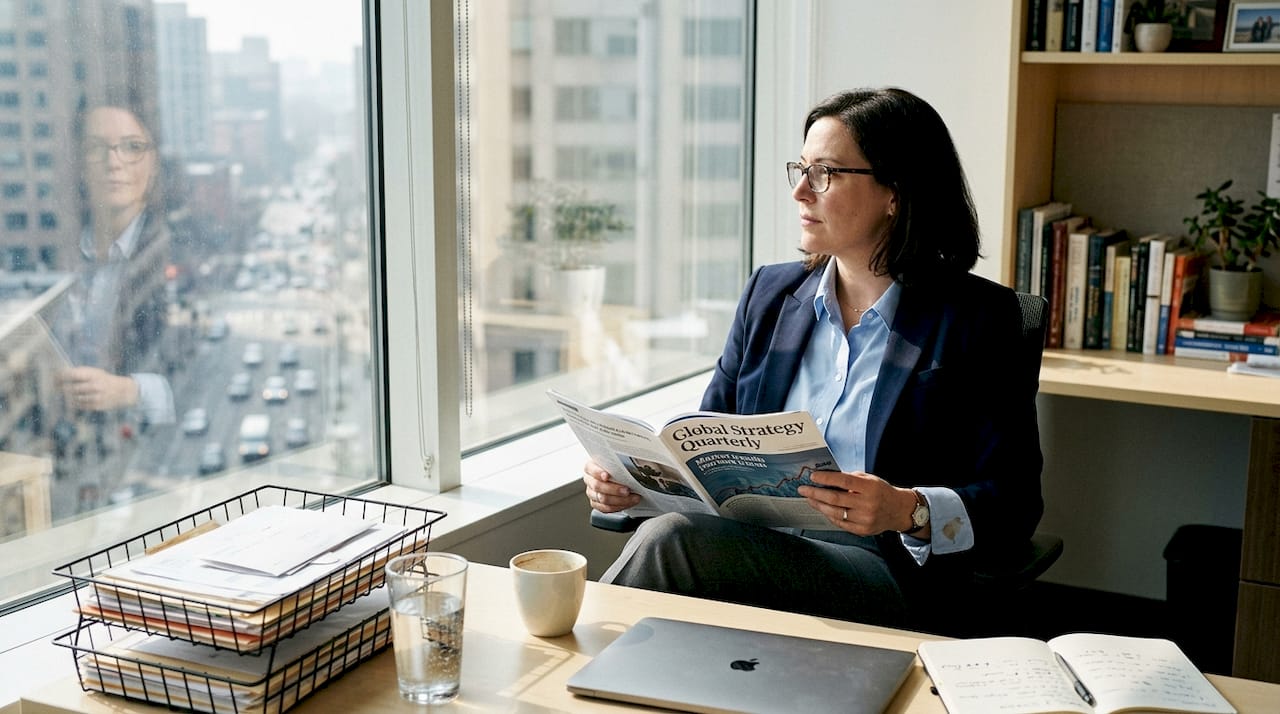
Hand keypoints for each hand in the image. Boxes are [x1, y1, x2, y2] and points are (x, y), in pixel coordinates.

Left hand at [59, 367, 138, 411]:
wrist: (122, 391)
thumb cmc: (104, 380)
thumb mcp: (95, 372)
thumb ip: (80, 374)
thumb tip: (58, 376)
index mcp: (93, 375)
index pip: (72, 375)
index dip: (61, 377)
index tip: (54, 379)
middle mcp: (95, 386)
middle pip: (71, 388)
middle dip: (62, 388)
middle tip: (56, 388)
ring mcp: (96, 397)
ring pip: (74, 398)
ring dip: (68, 396)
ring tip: (67, 394)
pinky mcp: (97, 406)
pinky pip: (80, 405)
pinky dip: (75, 403)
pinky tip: (75, 400)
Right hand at [582, 459, 640, 512]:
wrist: (617, 476)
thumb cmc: (616, 467)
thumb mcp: (616, 460)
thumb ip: (618, 461)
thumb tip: (632, 460)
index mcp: (590, 467)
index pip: (590, 469)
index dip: (598, 473)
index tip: (607, 476)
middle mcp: (589, 480)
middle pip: (597, 486)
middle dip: (614, 489)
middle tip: (627, 490)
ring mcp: (592, 493)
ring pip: (603, 499)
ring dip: (620, 500)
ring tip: (633, 497)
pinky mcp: (596, 504)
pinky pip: (606, 508)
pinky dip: (619, 506)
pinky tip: (629, 503)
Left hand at [797, 470, 916, 535]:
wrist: (898, 510)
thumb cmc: (880, 491)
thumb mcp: (869, 479)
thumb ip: (850, 479)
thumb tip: (826, 477)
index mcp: (870, 488)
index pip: (844, 481)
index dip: (826, 478)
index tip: (813, 476)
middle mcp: (867, 504)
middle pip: (835, 499)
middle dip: (816, 493)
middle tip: (803, 489)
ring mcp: (865, 519)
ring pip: (835, 512)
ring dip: (819, 505)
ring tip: (809, 499)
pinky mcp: (862, 530)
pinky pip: (840, 523)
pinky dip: (829, 515)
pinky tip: (822, 508)